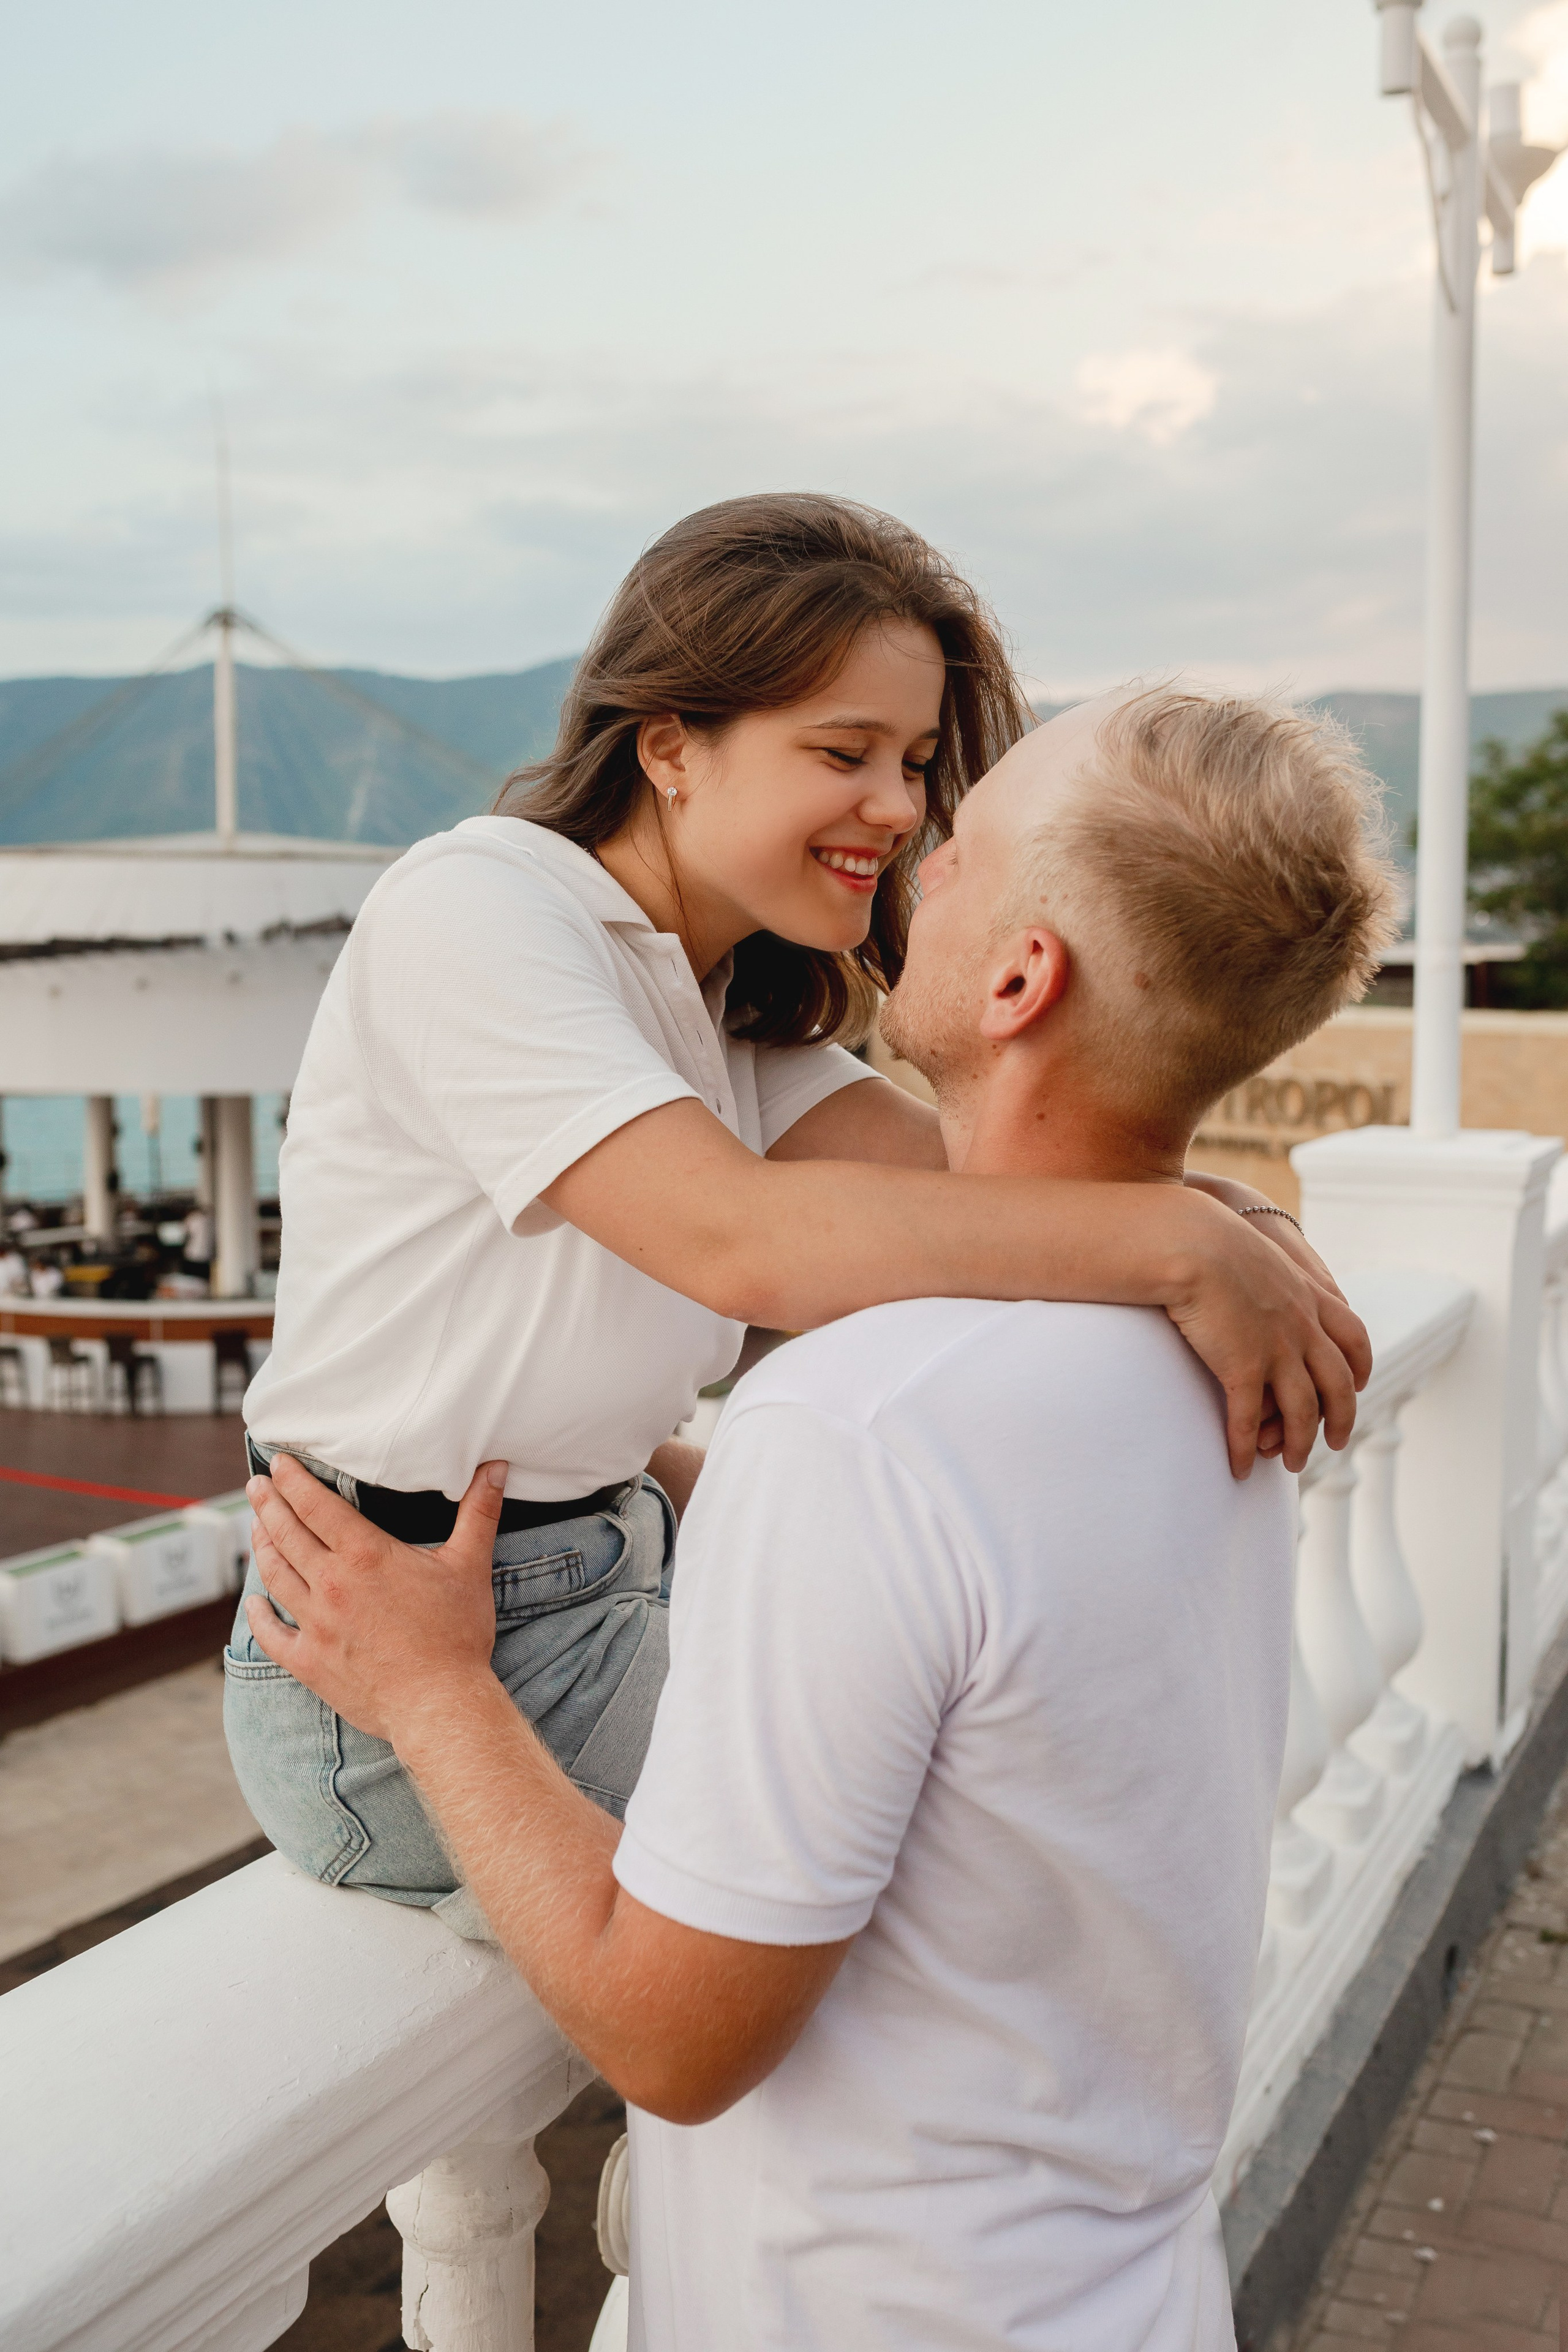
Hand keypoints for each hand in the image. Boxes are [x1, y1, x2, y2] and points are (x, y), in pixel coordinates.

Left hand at [243, 1453, 503, 1745]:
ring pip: (275, 1576)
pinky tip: (253, 1604)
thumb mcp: (470, 1566)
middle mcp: (331, 1584)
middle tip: (256, 1486)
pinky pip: (271, 1634)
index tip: (280, 1463)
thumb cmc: (456, 1635)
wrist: (438, 1704)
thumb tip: (497, 1468)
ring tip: (255, 1527)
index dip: (294, 1481)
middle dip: (268, 1505)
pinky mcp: (308, 1662)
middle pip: (287, 1534)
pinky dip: (258, 1616)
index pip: (317, 1506)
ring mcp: (315, 1624)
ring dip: (262, 1547)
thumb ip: (480, 1512)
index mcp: (365, 1555)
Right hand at [1160, 1189, 1370, 1478]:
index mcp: (1309, 1297)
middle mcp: (1303, 1327)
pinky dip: (1245, 1449)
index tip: (1360, 1384)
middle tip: (1333, 1443)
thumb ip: (1267, 1270)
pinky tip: (1239, 1467)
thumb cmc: (1208, 1238)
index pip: (1354, 1337)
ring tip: (1292, 1466)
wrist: (1190, 1242)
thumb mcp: (1255, 1250)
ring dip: (1300, 1444)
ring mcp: (1276, 1350)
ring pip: (1303, 1411)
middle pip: (1339, 1385)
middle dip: (1341, 1419)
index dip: (1361, 1367)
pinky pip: (1248, 1421)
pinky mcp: (1242, 1368)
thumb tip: (1256, 1273)